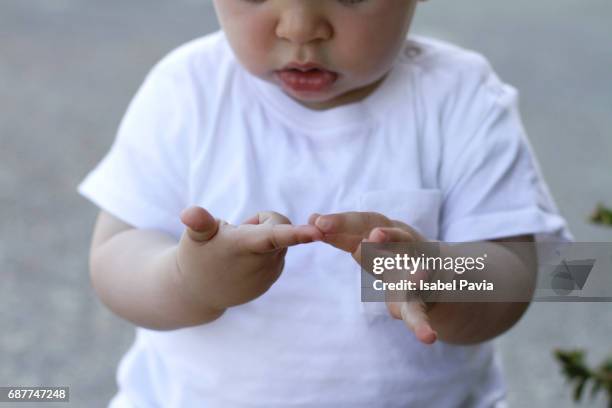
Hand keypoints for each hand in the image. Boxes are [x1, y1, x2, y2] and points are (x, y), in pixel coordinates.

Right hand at [176, 206, 322, 314]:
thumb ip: (199, 223)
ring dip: (263, 239)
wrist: (197, 292)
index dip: (297, 233)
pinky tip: (243, 263)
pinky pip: (277, 255)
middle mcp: (261, 263)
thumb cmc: (196, 256)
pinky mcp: (271, 280)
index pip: (275, 236)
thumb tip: (189, 213)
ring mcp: (268, 274)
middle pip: (279, 225)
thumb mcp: (194, 236)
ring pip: (280, 240)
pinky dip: (264, 253)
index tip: (318, 233)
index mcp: (244, 247)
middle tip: (235, 233)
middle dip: (261, 223)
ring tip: (237, 250)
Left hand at [309, 211, 437, 344]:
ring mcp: (419, 273)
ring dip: (417, 274)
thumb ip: (342, 235)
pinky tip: (427, 338)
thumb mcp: (366, 244)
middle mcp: (405, 248)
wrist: (430, 278)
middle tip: (374, 237)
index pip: (363, 222)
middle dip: (387, 237)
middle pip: (397, 238)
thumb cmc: (389, 256)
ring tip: (415, 276)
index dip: (343, 222)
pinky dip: (422, 326)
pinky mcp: (420, 302)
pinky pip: (419, 314)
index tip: (319, 222)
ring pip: (418, 270)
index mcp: (385, 233)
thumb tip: (311, 218)